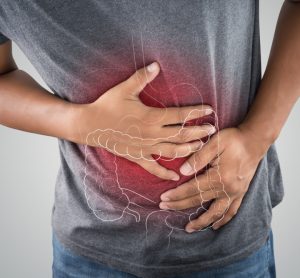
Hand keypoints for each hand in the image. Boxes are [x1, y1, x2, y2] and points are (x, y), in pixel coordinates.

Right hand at [71, 62, 214, 180]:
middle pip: (181, 135)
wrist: (90, 125)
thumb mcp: (124, 89)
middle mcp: (152, 134)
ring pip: (173, 152)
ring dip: (189, 150)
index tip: (209, 110)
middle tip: (212, 130)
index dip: (196, 113)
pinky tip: (176, 177)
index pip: (180, 115)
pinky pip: (154, 168)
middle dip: (199, 132)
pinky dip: (165, 173)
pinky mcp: (137, 157)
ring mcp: (145, 148)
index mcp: (151, 117)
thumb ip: (141, 77)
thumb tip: (156, 65)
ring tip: (201, 147)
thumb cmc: (107, 105)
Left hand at [159, 127, 267, 231]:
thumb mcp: (215, 143)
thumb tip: (182, 172)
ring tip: (189, 228)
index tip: (163, 198)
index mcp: (219, 176)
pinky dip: (223, 220)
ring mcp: (235, 193)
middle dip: (180, 205)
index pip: (192, 189)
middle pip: (199, 201)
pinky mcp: (241, 193)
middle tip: (164, 208)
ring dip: (202, 222)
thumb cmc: (234, 140)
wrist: (255, 141)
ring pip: (216, 212)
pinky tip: (215, 226)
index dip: (176, 194)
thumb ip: (198, 158)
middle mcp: (228, 189)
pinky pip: (232, 211)